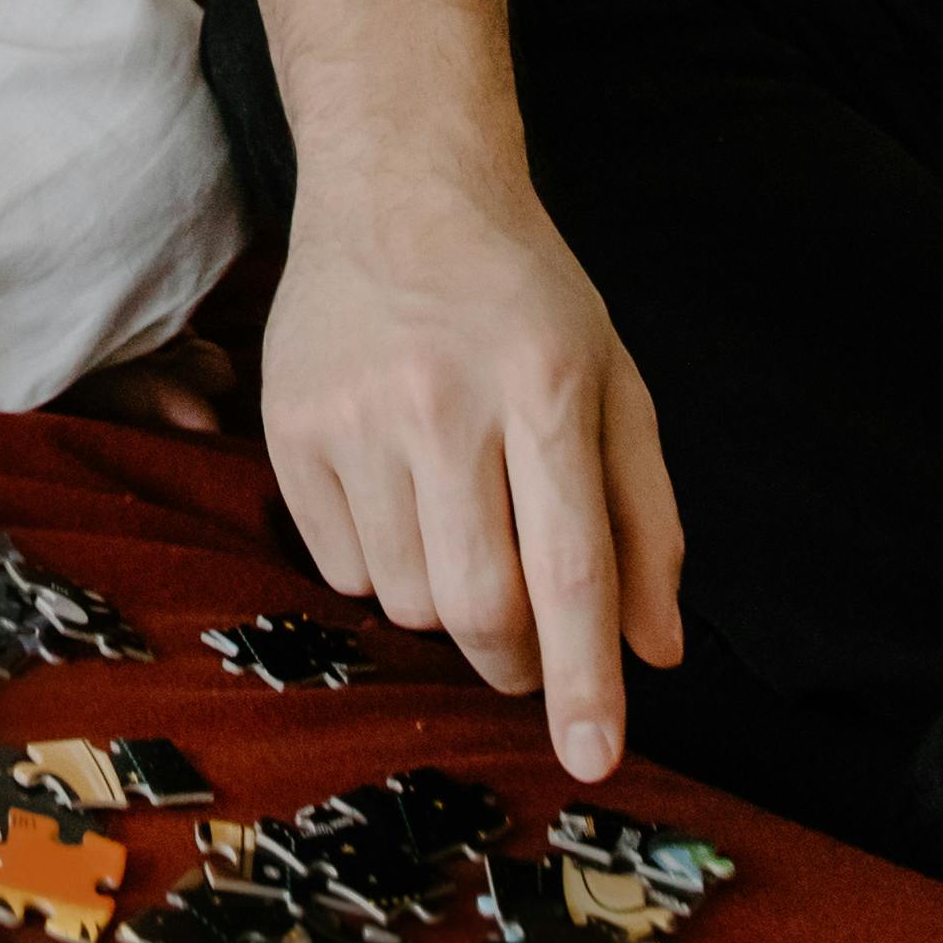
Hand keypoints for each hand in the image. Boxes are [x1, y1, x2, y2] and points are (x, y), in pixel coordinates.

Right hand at [258, 174, 683, 780]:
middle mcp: (443, 399)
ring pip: (407, 599)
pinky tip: (395, 490)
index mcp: (544, 385)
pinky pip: (342, 564)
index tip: (594, 759)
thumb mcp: (615, 380)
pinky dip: (381, 563)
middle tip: (524, 644)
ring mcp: (354, 411)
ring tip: (456, 522)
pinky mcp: (288, 421)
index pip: (570, 568)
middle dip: (514, 659)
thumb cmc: (522, 293)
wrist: (398, 182)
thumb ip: (645, 520)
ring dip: (444, 603)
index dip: (584, 680)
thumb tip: (654, 653)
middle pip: (479, 605)